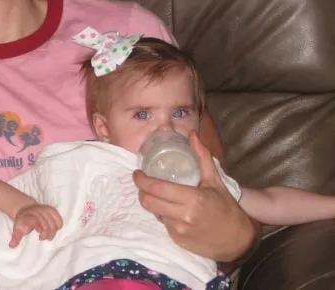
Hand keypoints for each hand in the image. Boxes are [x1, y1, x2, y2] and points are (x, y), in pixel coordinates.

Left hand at [10, 204, 62, 247]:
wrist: (26, 209)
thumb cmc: (23, 222)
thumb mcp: (17, 229)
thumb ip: (16, 238)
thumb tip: (11, 246)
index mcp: (29, 217)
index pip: (35, 220)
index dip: (39, 225)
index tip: (40, 231)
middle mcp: (37, 212)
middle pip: (46, 224)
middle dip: (46, 233)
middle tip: (41, 238)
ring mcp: (45, 210)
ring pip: (53, 223)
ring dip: (52, 232)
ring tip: (47, 236)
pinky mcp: (52, 210)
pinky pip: (59, 220)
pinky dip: (58, 226)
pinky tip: (54, 230)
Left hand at [133, 130, 256, 261]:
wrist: (238, 240)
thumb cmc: (227, 208)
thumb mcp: (215, 180)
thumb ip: (202, 156)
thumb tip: (192, 134)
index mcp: (193, 199)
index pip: (157, 189)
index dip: (142, 180)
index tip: (137, 173)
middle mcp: (184, 216)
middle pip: (148, 202)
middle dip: (141, 191)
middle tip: (143, 183)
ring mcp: (179, 231)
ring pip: (155, 213)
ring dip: (154, 203)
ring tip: (162, 196)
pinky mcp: (177, 241)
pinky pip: (163, 225)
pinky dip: (164, 216)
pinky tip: (173, 211)